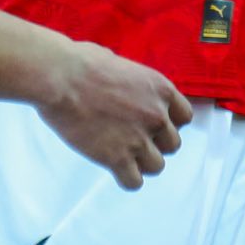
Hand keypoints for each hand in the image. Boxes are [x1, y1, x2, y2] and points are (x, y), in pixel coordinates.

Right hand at [35, 39, 192, 191]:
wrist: (61, 78)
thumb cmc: (82, 63)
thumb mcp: (119, 63)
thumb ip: (132, 83)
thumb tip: (125, 88)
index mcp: (159, 88)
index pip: (184, 117)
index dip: (169, 122)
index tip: (153, 124)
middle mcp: (156, 115)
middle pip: (173, 145)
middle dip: (156, 143)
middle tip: (134, 138)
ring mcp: (138, 138)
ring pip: (157, 166)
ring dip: (142, 162)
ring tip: (123, 154)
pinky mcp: (117, 158)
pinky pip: (134, 182)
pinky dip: (126, 178)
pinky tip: (114, 167)